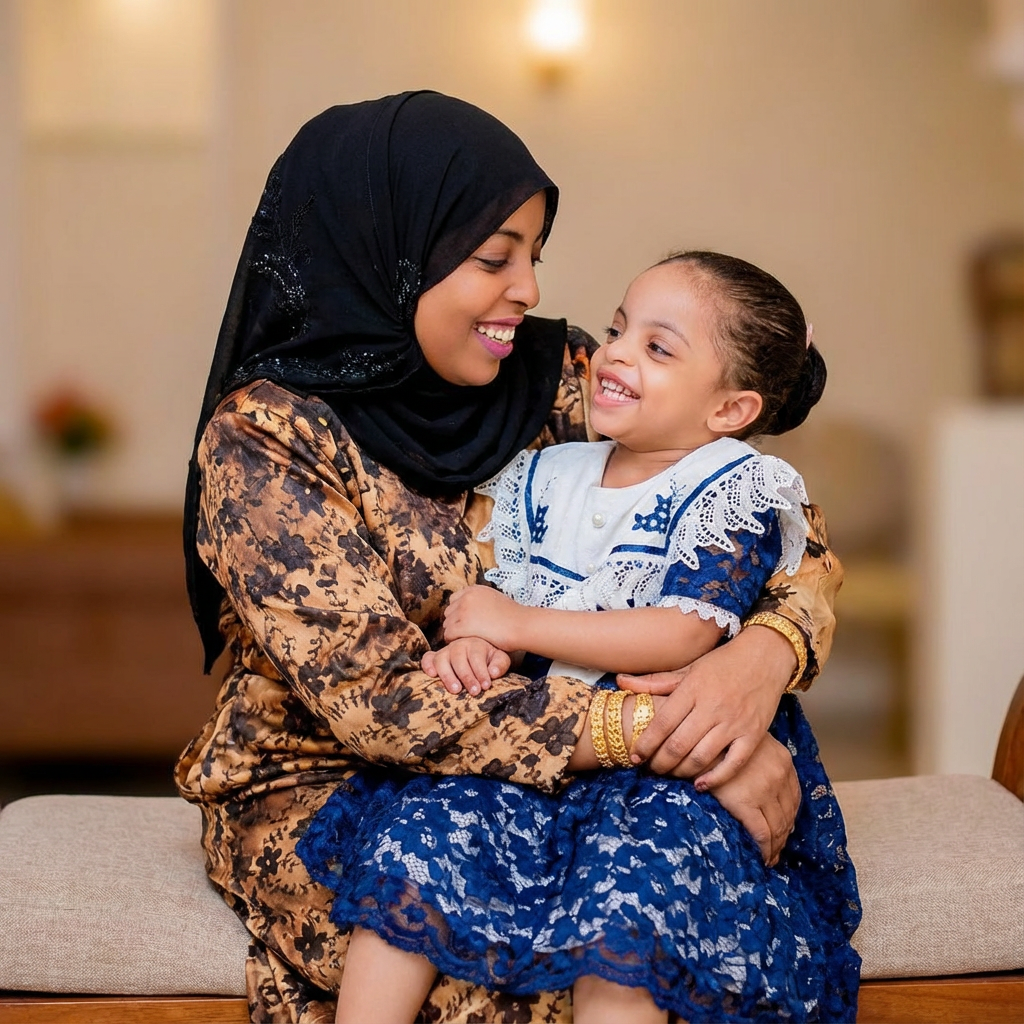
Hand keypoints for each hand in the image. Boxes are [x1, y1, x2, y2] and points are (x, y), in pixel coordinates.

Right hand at [422, 637, 510, 695]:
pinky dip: (427, 666)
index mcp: (476, 643)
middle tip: (474, 692)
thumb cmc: (490, 658)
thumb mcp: (500, 658)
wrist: (479, 651)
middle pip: (459, 658)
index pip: (476, 656)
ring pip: (441, 659)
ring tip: (456, 690)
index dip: (481, 672)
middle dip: (467, 676)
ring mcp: (446, 651)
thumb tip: (493, 673)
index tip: (486, 686)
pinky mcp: (436, 658)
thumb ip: (499, 664)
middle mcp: (459, 645)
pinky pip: (427, 659)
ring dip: (447, 675)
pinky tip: (432, 675)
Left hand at [443, 585, 521, 649]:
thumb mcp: (496, 599)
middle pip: (449, 612)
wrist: (521, 625)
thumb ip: (481, 602)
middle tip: (466, 634)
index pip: (454, 600)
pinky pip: (448, 635)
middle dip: (456, 623)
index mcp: (474, 589)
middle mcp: (466, 597)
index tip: (467, 623)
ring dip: (455, 633)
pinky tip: (465, 645)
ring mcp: (463, 610)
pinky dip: (454, 641)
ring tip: (467, 640)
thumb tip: (474, 611)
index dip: (459, 613)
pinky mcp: (462, 625)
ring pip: (447, 624)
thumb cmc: (514, 617)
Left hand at [617, 624, 795, 787]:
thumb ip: (655, 681)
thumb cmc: (722, 663)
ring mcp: (734, 722)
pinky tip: (700, 785)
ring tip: (671, 774)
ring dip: (681, 771)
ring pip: (701, 757)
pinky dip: (715, 778)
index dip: (645, 744)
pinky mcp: (753, 735)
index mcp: (692, 689)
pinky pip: (733, 764)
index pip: (662, 724)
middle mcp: (712, 707)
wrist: (765, 657)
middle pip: (678, 745)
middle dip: (659, 763)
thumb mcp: (688, 668)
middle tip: (651, 769)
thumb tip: (619, 682)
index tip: (635, 757)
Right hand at [706, 733, 800, 865]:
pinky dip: (765, 849)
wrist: (697, 740)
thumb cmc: (717, 741)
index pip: (794, 796)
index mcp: (783, 759)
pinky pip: (762, 833)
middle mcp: (780, 774)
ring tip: (770, 856)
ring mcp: (765, 789)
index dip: (790, 816)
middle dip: (784, 835)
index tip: (785, 829)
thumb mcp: (747, 744)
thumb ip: (760, 761)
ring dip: (776, 845)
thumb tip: (760, 785)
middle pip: (788, 813)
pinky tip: (763, 858)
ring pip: (778, 826)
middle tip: (777, 849)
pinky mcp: (746, 803)